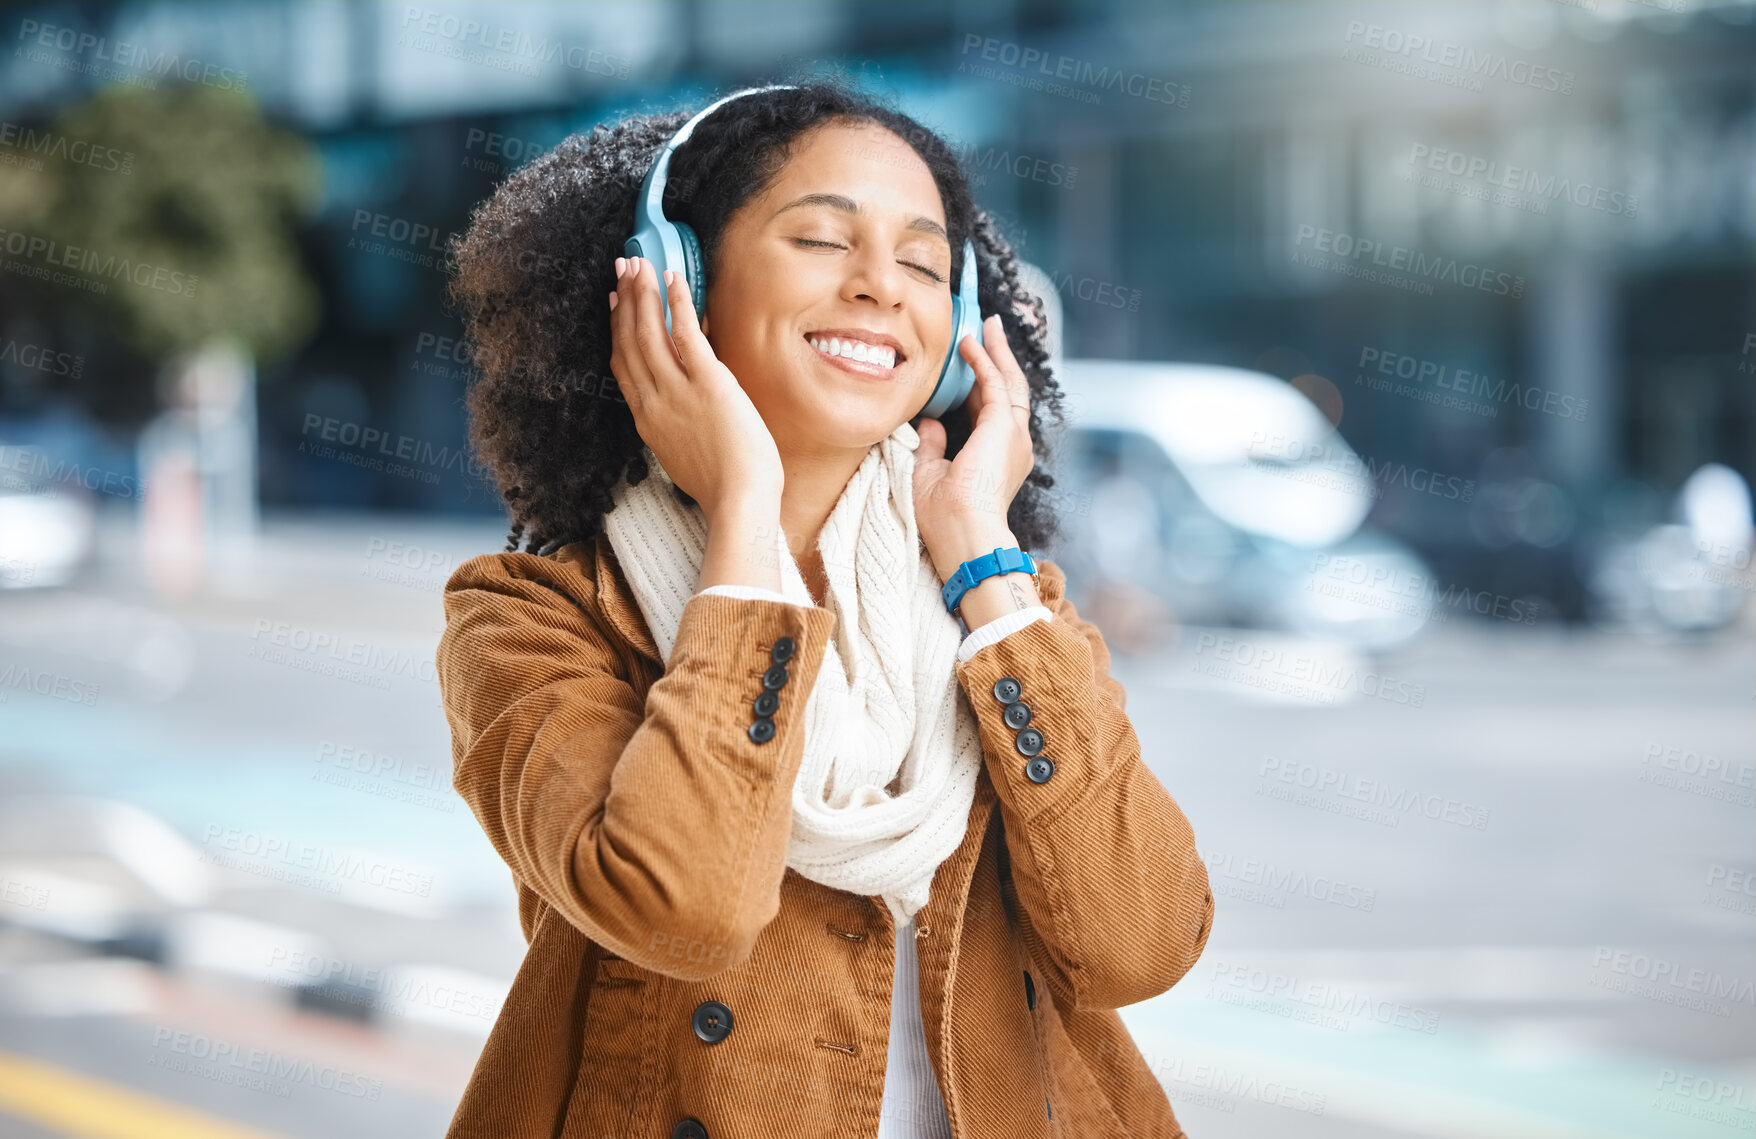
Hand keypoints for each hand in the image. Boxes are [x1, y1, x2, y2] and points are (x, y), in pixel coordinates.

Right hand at [608, 256, 783, 522]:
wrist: (738, 500)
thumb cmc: (723, 487)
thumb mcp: (684, 456)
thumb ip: (676, 428)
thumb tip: (684, 413)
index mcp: (647, 420)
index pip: (623, 366)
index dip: (617, 331)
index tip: (615, 305)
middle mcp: (654, 401)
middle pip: (630, 341)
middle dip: (625, 300)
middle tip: (622, 269)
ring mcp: (677, 390)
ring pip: (649, 331)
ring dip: (643, 293)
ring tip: (640, 263)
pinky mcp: (707, 382)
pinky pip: (684, 333)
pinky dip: (677, 303)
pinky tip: (673, 279)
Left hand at [913, 313, 1036, 578]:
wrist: (963, 535)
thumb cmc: (946, 518)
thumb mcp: (930, 474)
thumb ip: (931, 445)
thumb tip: (927, 421)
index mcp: (998, 457)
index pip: (991, 411)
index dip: (981, 384)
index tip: (970, 361)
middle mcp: (1013, 445)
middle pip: (1010, 390)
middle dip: (999, 358)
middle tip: (989, 329)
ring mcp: (1014, 436)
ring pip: (1009, 382)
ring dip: (996, 351)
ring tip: (986, 325)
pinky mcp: (1004, 428)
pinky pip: (995, 383)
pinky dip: (982, 360)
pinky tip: (969, 343)